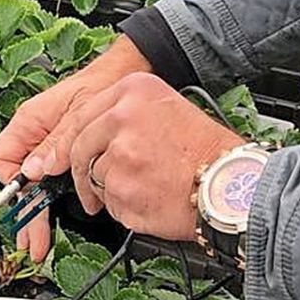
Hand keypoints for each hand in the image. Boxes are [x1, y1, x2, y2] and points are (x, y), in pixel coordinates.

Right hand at [0, 35, 152, 260]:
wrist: (127, 74)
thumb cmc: (103, 83)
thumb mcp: (80, 114)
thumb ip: (56, 143)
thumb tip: (33, 171)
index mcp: (28, 122)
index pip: (1, 160)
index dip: (11, 183)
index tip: (27, 201)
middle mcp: (33, 137)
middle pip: (17, 182)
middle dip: (23, 212)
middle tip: (32, 240)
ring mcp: (47, 148)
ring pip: (33, 187)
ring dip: (35, 213)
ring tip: (39, 240)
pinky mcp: (63, 155)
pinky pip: (50, 181)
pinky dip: (51, 201)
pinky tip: (55, 219)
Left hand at [70, 73, 245, 239]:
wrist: (234, 186)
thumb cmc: (210, 151)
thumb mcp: (169, 108)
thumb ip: (127, 115)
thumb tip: (92, 135)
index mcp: (134, 91)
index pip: (80, 117)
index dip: (70, 143)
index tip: (66, 157)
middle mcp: (122, 119)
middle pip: (79, 150)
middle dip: (81, 173)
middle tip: (90, 187)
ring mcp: (120, 158)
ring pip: (94, 179)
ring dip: (110, 190)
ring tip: (145, 188)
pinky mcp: (122, 193)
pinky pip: (109, 204)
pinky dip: (124, 208)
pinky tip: (151, 200)